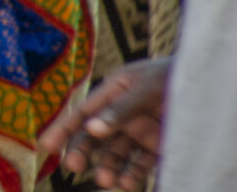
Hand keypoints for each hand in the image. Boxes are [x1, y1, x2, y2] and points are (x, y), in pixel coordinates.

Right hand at [37, 57, 167, 188]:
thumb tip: (91, 129)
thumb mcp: (147, 87)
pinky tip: (128, 184)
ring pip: (117, 154)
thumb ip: (120, 109)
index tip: (45, 146)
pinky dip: (133, 175)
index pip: (83, 111)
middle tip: (74, 168)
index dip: (63, 128)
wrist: (212, 85)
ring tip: (109, 182)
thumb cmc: (176, 76)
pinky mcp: (159, 147)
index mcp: (114, 91)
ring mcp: (141, 131)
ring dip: (109, 168)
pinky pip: (141, 164)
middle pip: (95, 136)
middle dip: (83, 152)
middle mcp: (123, 113)